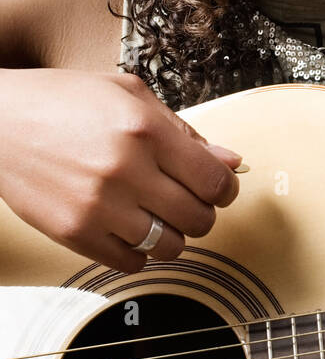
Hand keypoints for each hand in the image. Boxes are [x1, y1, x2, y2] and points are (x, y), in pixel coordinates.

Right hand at [0, 69, 241, 273]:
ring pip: (170, 247)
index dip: (226, 189)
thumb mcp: (129, 95)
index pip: (215, 181)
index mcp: (145, 130)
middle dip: (202, 212)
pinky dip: (139, 251)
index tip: (221, 188)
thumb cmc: (61, 101)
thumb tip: (230, 161)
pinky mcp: (74, 233)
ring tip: (157, 215)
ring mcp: (99, 206)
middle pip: (199, 219)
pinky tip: (129, 228)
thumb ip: (185, 130)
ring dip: (172, 235)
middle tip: (187, 201)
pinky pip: (131, 262)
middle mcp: (126, 170)